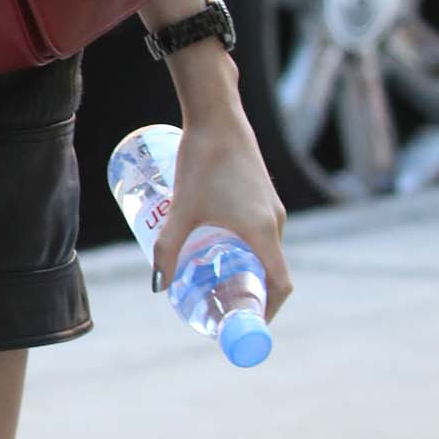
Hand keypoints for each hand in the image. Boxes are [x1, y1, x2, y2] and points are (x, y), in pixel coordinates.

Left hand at [157, 82, 292, 312]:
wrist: (217, 115)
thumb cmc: (202, 161)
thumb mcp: (181, 209)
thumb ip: (167, 248)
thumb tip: (158, 284)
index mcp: (264, 231)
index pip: (280, 284)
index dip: (267, 309)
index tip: (246, 324)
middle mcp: (275, 221)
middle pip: (271, 270)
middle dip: (248, 292)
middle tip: (219, 305)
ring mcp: (270, 207)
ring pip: (264, 250)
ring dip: (244, 268)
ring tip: (212, 279)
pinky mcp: (261, 195)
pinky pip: (260, 233)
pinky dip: (245, 248)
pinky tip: (215, 246)